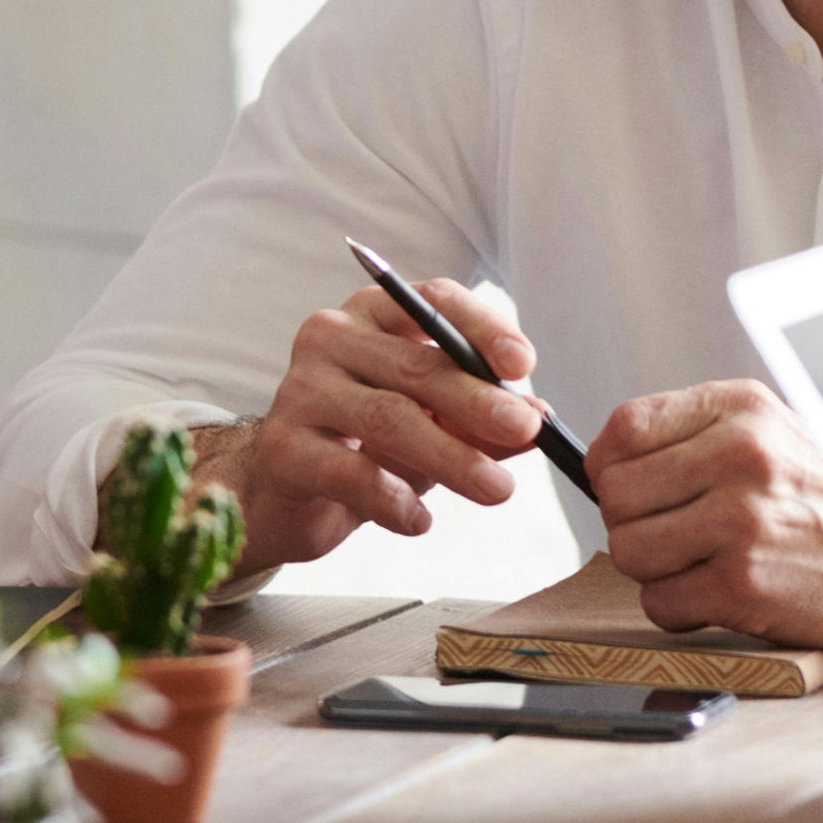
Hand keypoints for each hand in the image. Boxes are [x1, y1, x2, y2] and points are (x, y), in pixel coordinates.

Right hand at [199, 285, 545, 576]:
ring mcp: (300, 390)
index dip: (482, 327)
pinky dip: (394, 500)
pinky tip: (420, 522)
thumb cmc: (365, 446)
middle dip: (479, 400)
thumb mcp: (433, 426)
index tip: (523, 364)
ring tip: (496, 489)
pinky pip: (350, 472)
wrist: (285, 497)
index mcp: (373, 315)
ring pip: (389, 418)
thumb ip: (480, 420)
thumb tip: (540, 418)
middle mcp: (331, 338)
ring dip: (452, 456)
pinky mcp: (282, 447)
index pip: (432, 300)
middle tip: (526, 431)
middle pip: (416, 365)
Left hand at [584, 381, 822, 650]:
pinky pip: (660, 602)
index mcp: (742, 409)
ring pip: (628, 550)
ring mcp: (742, 520)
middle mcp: (740, 456)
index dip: (610, 464)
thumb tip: (607, 462)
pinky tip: (717, 596)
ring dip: (653, 569)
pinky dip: (679, 610)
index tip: (624, 486)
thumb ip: (697, 436)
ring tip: (698, 564)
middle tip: (670, 534)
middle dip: (631, 522)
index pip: (625, 426)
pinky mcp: (744, 584)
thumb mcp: (775, 435)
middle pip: (616, 493)